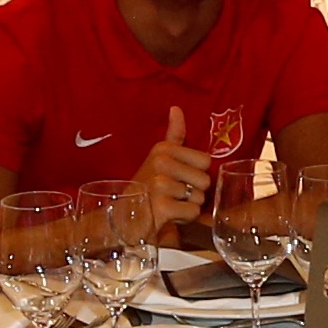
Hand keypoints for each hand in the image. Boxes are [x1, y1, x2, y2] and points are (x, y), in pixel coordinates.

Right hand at [126, 105, 216, 236]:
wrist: (122, 219)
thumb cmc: (146, 188)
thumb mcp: (158, 158)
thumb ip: (174, 135)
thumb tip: (176, 108)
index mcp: (163, 148)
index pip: (205, 160)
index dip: (195, 174)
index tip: (176, 179)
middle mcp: (161, 162)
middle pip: (205, 180)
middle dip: (193, 192)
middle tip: (171, 195)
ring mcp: (161, 184)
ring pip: (199, 198)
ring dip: (187, 207)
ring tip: (168, 204)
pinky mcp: (162, 206)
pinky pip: (192, 212)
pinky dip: (184, 219)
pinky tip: (167, 216)